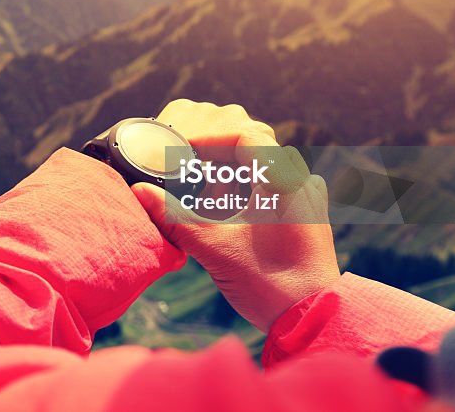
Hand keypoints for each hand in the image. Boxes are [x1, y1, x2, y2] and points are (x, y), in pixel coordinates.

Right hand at [132, 99, 339, 331]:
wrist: (314, 321)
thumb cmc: (270, 284)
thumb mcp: (214, 248)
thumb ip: (174, 217)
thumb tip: (140, 191)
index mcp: (283, 179)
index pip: (244, 133)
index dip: (208, 136)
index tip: (182, 147)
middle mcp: (301, 182)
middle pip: (256, 146)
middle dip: (219, 153)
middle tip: (188, 164)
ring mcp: (309, 199)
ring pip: (268, 166)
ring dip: (236, 170)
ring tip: (206, 185)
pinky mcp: (310, 217)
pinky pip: (280, 185)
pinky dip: (253, 186)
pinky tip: (233, 206)